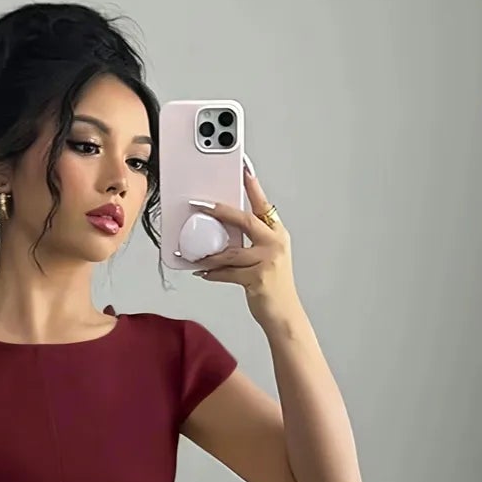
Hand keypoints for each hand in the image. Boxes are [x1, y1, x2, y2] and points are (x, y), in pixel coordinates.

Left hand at [186, 162, 297, 328]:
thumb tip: (225, 233)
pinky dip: (213, 274)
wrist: (284, 314)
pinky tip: (203, 273)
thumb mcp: (268, 258)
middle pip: (245, 221)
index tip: (243, 168)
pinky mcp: (258, 278)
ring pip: (231, 251)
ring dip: (210, 254)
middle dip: (221, 212)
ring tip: (197, 255)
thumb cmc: (274, 287)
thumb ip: (252, 243)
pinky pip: (228, 273)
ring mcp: (267, 260)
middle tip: (202, 205)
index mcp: (277, 234)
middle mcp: (274, 243)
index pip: (263, 205)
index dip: (252, 186)